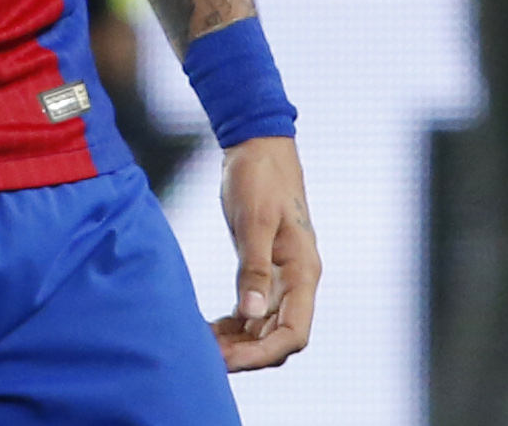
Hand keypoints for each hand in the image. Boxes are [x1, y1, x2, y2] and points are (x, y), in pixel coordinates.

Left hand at [213, 134, 321, 370]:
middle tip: (207, 359)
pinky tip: (210, 329)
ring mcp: (282, 278)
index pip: (294, 333)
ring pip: (265, 327)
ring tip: (203, 348)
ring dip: (239, 342)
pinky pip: (253, 310)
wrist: (258, 147)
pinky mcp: (264, 269)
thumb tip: (249, 314)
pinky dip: (234, 324)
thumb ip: (254, 268)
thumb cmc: (259, 178)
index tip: (229, 361)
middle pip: (279, 337)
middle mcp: (297, 282)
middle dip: (248, 354)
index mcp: (303, 273)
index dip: (264, 353)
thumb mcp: (255, 221)